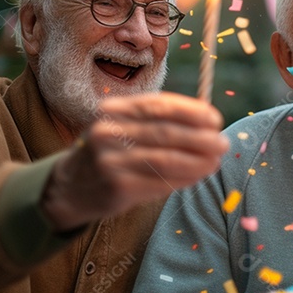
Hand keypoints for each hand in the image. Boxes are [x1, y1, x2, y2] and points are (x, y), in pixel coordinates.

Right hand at [41, 93, 227, 230]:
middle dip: (200, 138)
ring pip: (165, 158)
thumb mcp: (124, 127)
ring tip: (215, 161)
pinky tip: (197, 176)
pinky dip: (183, 178)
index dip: (191, 111)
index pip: (159, 105)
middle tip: (223, 143)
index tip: (215, 118)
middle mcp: (108, 131)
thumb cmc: (110, 152)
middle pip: (165, 132)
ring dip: (197, 160)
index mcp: (114, 110)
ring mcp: (110, 160)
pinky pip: (158, 181)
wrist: (69, 187)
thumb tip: (208, 123)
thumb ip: (159, 121)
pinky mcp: (116, 186)